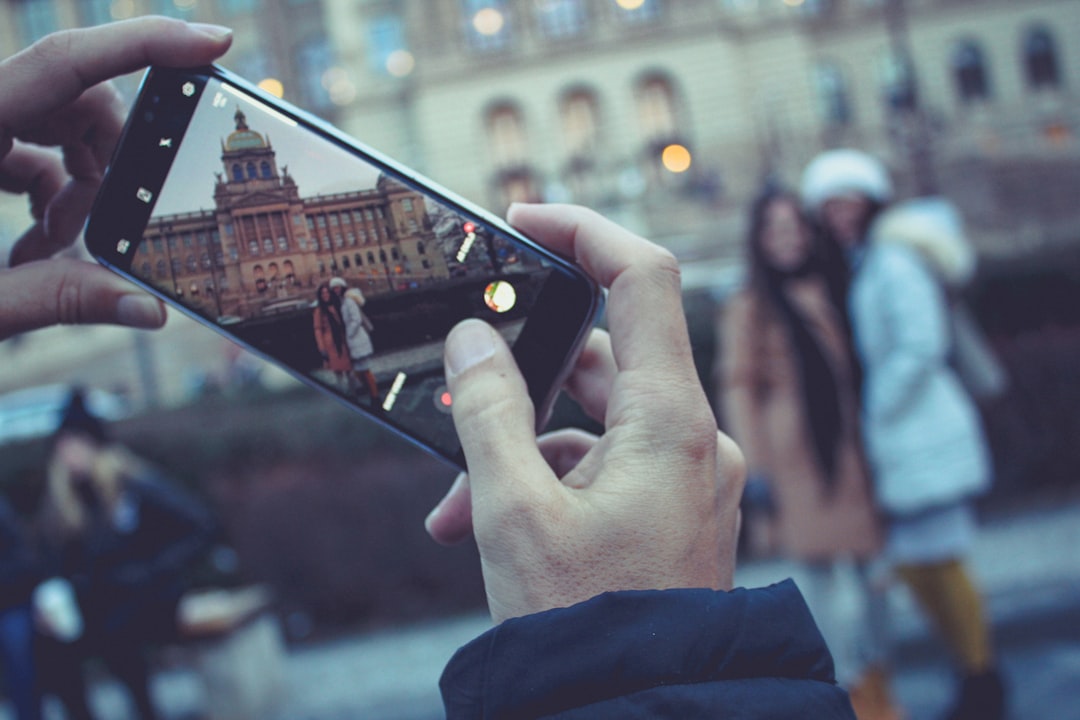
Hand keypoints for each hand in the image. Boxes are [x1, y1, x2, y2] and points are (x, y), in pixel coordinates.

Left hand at [0, 17, 232, 340]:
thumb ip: (58, 301)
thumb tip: (150, 312)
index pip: (64, 62)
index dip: (146, 45)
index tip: (215, 43)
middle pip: (71, 97)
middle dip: (112, 157)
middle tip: (117, 227)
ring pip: (49, 123)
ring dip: (78, 184)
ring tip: (60, 254)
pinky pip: (17, 149)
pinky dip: (44, 195)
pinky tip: (34, 251)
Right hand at [426, 204, 744, 623]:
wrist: (640, 713)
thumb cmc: (587, 624)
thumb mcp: (514, 512)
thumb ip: (487, 410)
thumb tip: (476, 337)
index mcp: (672, 421)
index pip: (643, 279)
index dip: (585, 232)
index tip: (525, 221)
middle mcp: (693, 439)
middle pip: (601, 362)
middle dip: (518, 386)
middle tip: (459, 393)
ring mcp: (686, 476)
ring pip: (591, 426)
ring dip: (519, 452)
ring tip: (458, 508)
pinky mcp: (671, 509)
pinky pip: (603, 470)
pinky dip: (546, 485)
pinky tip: (485, 529)